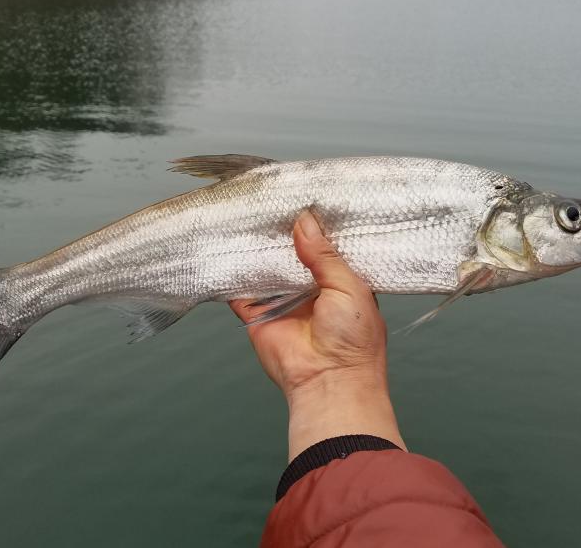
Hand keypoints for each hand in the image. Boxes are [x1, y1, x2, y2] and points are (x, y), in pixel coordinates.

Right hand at [230, 210, 406, 459]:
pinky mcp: (257, 314)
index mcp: (339, 281)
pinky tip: (227, 246)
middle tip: (272, 200)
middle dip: (283, 232)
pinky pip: (241, 289)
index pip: (324, 246)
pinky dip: (233, 272)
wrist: (329, 383)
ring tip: (248, 215)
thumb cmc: (353, 340)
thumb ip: (324, 254)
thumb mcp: (349, 286)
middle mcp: (309, 289)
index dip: (315, 225)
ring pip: (265, 267)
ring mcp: (282, 300)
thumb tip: (305, 221)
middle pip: (291, 253)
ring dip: (258, 248)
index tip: (304, 198)